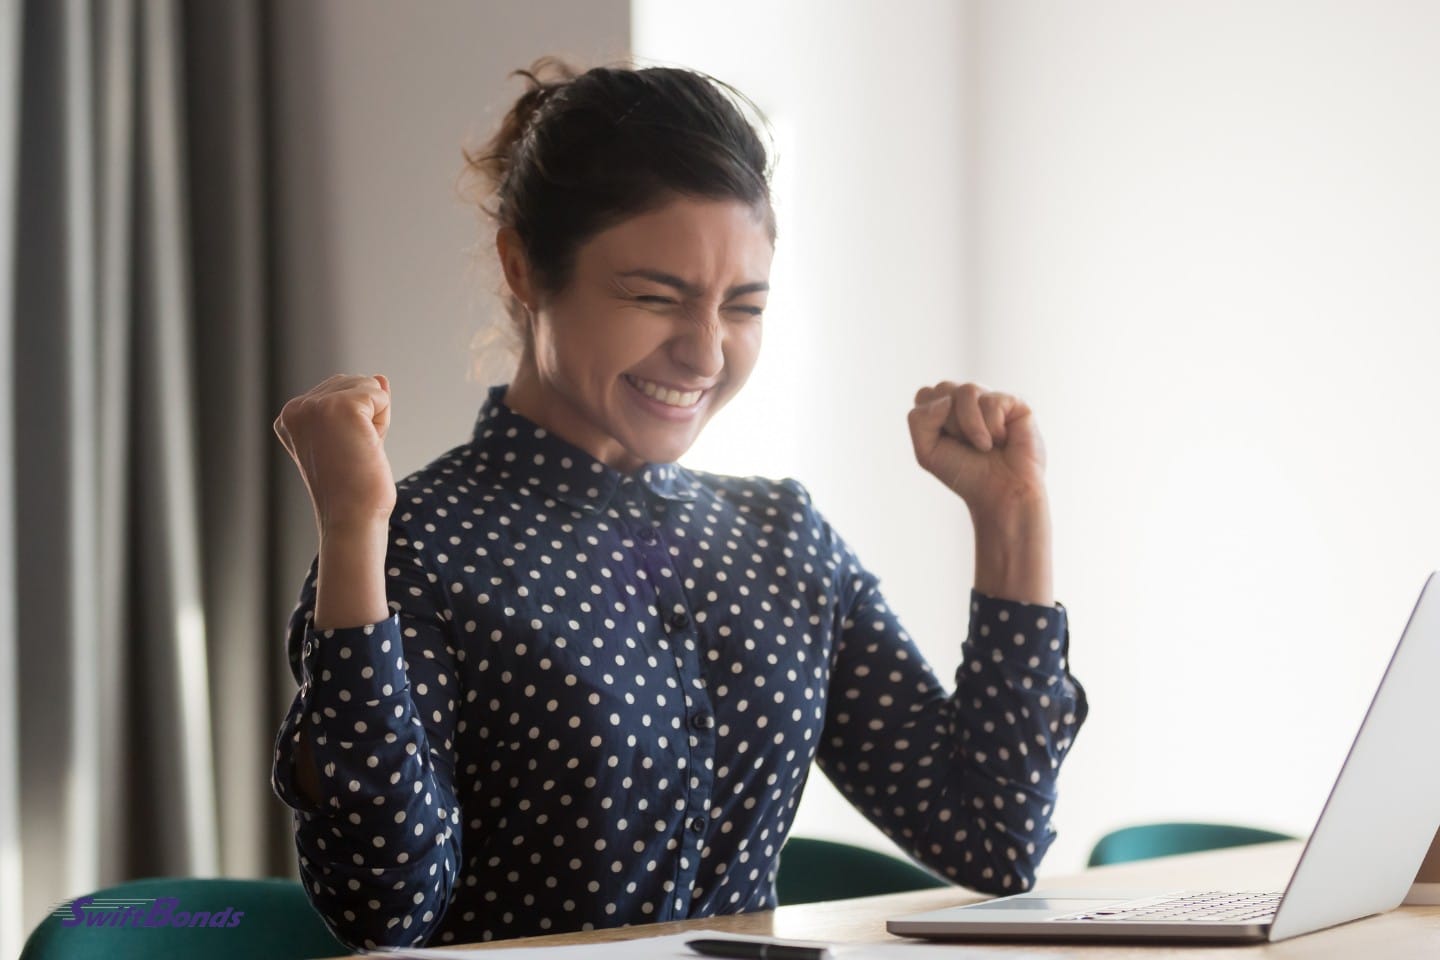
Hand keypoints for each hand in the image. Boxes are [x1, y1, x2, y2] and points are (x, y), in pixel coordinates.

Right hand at [274, 374, 396, 534]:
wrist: (352, 518)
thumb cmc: (354, 488)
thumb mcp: (354, 437)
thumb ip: (362, 405)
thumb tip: (380, 377)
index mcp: (291, 417)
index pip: (339, 391)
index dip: (355, 421)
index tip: (341, 453)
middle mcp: (296, 407)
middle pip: (353, 383)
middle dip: (367, 415)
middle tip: (353, 453)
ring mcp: (315, 405)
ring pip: (368, 385)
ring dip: (376, 418)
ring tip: (358, 450)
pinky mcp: (339, 406)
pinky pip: (379, 393)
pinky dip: (383, 419)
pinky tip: (366, 445)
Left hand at [907, 381, 1046, 515]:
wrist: (1000, 493)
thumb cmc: (966, 473)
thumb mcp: (926, 451)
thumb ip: (919, 420)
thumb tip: (946, 399)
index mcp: (944, 409)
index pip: (925, 395)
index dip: (931, 421)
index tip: (946, 443)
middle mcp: (966, 400)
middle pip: (942, 388)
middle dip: (950, 423)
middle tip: (965, 445)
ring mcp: (989, 398)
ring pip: (966, 391)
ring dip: (971, 426)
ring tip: (984, 446)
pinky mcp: (1013, 402)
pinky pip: (991, 401)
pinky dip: (992, 428)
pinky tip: (1002, 440)